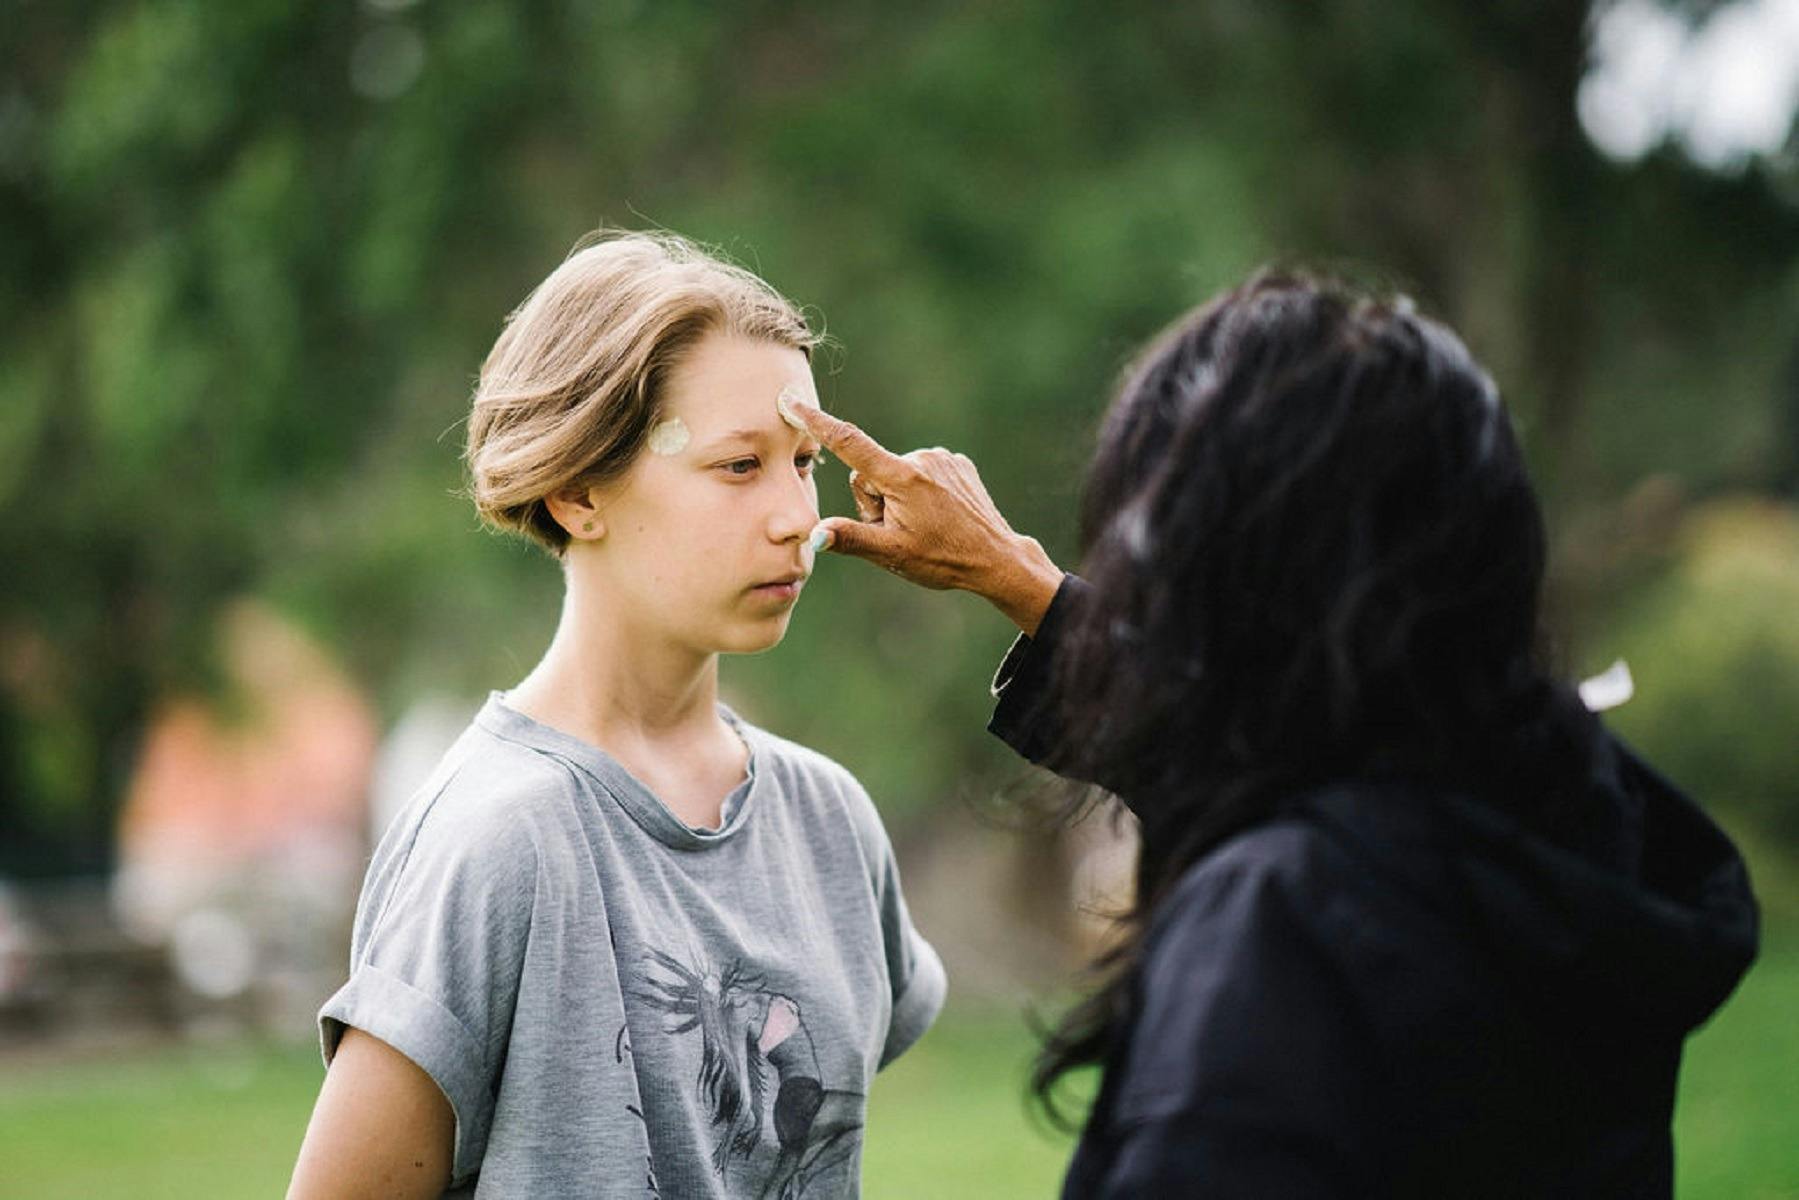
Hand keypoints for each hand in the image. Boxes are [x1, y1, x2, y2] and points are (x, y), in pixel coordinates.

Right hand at [787, 398, 1063, 634]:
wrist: (996, 558)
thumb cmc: (943, 560)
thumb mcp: (892, 555)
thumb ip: (851, 539)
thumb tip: (815, 535)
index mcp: (901, 478)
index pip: (849, 443)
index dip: (817, 422)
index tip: (792, 401)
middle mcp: (921, 458)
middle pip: (870, 473)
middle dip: (874, 502)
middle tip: (899, 531)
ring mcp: (942, 458)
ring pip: (895, 474)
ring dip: (898, 498)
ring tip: (924, 525)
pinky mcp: (956, 463)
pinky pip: (920, 472)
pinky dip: (920, 492)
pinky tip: (939, 514)